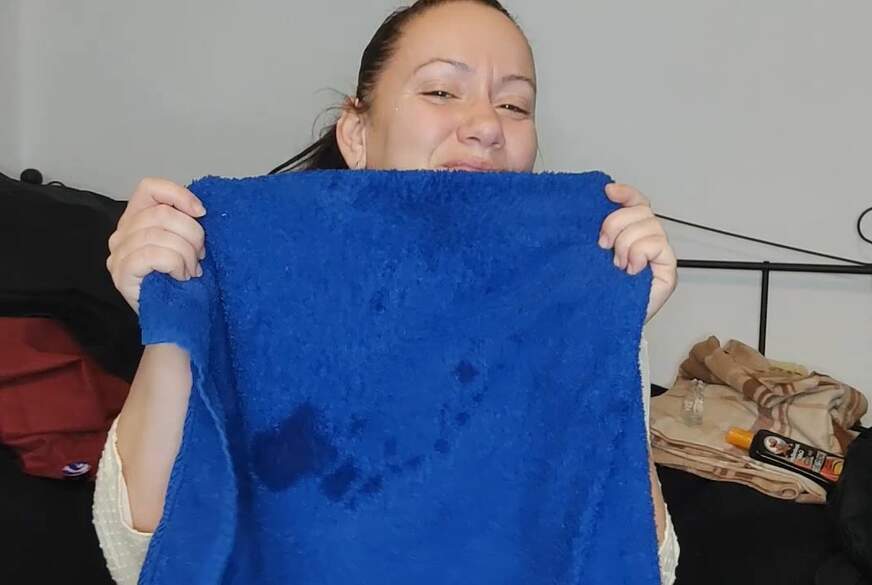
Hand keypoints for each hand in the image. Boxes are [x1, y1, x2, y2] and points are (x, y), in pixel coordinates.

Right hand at [107, 178, 206, 314]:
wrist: (177, 318)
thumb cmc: (184, 280)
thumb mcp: (187, 243)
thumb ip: (184, 221)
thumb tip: (199, 210)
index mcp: (136, 220)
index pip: (149, 188)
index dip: (178, 194)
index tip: (202, 213)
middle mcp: (121, 234)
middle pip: (161, 213)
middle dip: (191, 234)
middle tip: (200, 257)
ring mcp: (117, 254)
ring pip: (158, 234)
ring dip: (186, 253)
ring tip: (192, 271)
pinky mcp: (121, 273)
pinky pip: (153, 254)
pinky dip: (175, 264)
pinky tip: (181, 277)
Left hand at [599, 183, 676, 322]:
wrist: (597, 322)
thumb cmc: (592, 289)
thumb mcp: (589, 251)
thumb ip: (599, 228)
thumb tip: (601, 198)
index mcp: (630, 233)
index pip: (637, 202)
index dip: (625, 193)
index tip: (607, 192)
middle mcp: (647, 242)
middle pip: (642, 210)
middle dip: (616, 224)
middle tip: (602, 246)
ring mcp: (659, 256)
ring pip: (650, 226)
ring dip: (626, 244)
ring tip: (616, 265)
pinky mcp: (667, 271)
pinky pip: (657, 245)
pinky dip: (639, 254)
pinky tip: (630, 270)